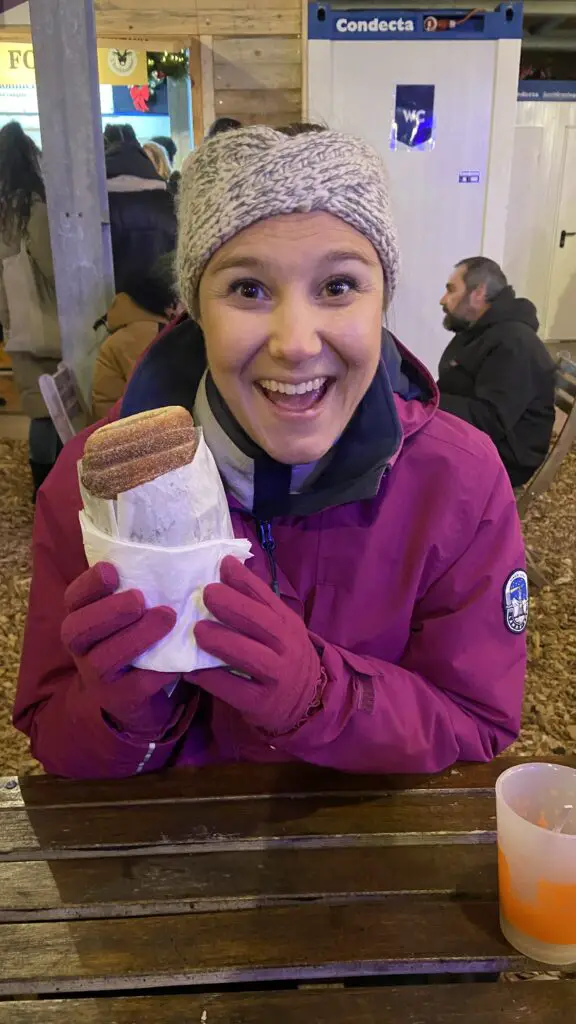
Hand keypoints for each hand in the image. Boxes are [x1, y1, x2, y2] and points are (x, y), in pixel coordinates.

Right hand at [62, 563, 178, 733]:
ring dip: (136, 637)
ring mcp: (97, 676)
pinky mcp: (120, 700)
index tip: (112, 571)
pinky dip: (158, 672)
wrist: (134, 695)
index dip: (89, 584)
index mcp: (81, 617)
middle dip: (108, 612)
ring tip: (167, 617)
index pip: (73, 598)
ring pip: (104, 659)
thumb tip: (178, 554)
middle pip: (77, 629)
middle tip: (139, 599)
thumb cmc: (135, 637)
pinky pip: (136, 686)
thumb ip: (140, 584)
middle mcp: (81, 647)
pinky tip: (180, 659)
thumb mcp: (129, 612)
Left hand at [191, 556, 324, 735]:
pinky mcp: (262, 703)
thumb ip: (254, 601)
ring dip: (223, 642)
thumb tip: (226, 565)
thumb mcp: (277, 627)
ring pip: (250, 657)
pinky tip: (191, 671)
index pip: (267, 597)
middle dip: (234, 606)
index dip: (245, 580)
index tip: (223, 564)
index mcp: (287, 623)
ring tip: (198, 631)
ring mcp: (277, 676)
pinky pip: (234, 690)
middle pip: (262, 623)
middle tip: (207, 594)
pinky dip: (211, 679)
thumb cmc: (281, 655)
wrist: (306, 701)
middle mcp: (286, 647)